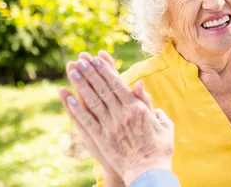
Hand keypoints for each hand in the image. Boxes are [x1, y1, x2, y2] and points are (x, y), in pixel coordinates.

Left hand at [58, 51, 174, 185]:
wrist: (149, 172)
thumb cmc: (160, 147)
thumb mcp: (163, 122)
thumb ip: (149, 103)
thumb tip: (139, 85)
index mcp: (138, 108)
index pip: (118, 84)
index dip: (106, 70)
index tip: (97, 58)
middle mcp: (122, 114)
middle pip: (103, 88)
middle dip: (91, 72)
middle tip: (81, 59)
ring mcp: (110, 126)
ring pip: (92, 101)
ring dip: (81, 84)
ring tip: (72, 70)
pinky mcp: (101, 139)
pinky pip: (86, 121)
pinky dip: (76, 108)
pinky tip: (67, 97)